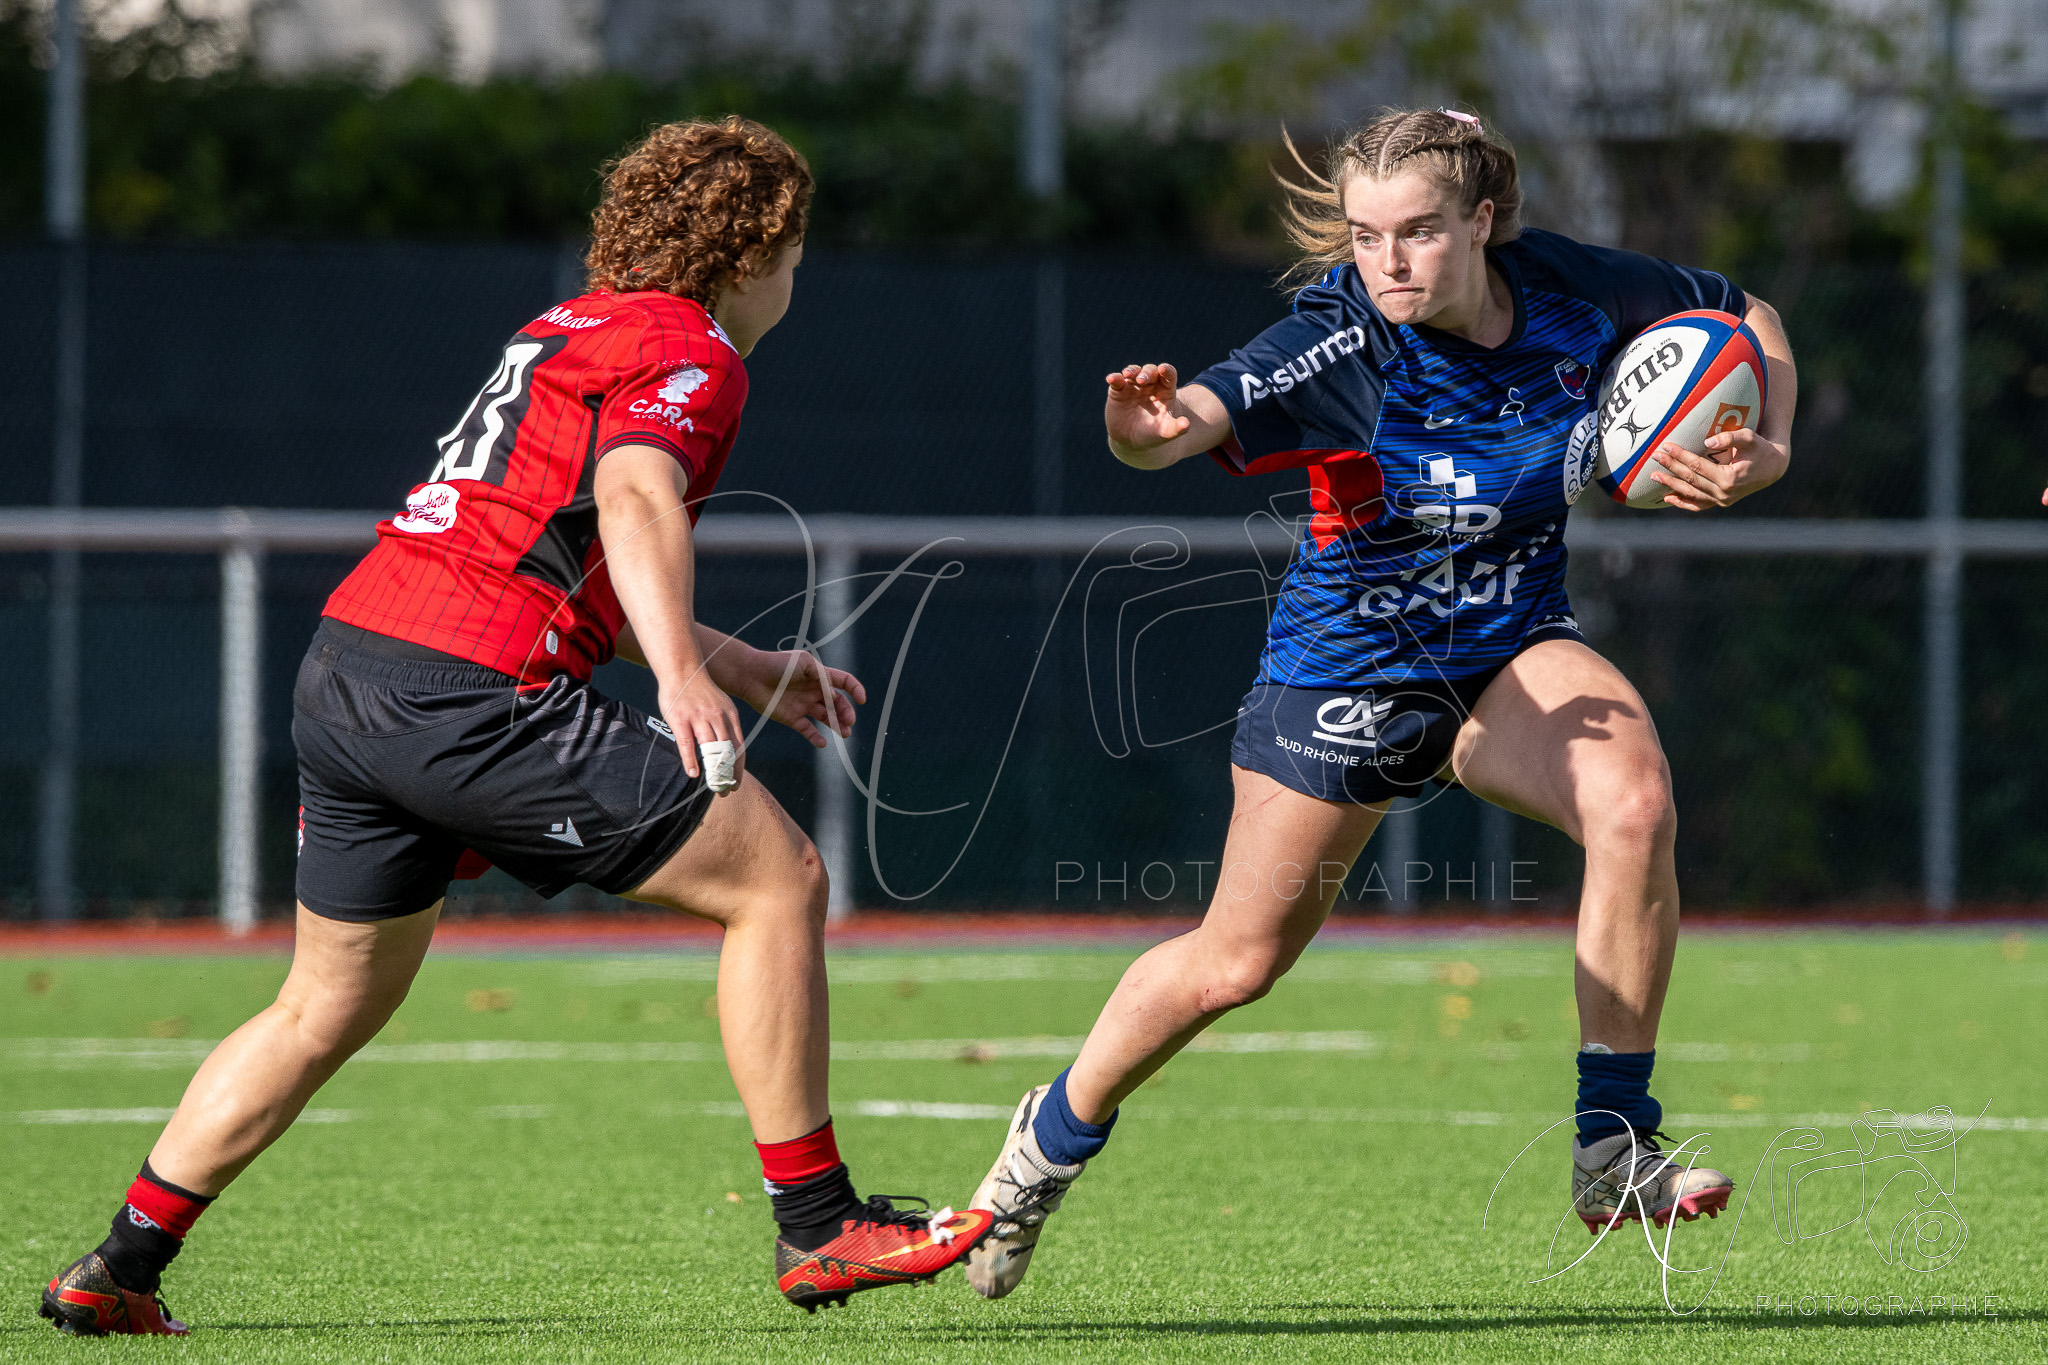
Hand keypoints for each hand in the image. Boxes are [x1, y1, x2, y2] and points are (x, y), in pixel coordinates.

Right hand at [659, 668, 745, 787]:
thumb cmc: (700, 691)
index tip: (737, 783)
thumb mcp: (721, 705)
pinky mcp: (681, 719)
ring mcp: (699, 718)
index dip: (739, 768)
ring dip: (713, 772)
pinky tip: (692, 773)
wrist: (682, 669)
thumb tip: (728, 749)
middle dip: (728, 775)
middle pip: (727, 753)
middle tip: (726, 791)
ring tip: (712, 787)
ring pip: (710, 750)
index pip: (739, 747)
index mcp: (730, 716)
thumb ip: (725, 725)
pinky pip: (687, 744)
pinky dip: (691, 761)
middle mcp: (718, 718)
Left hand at [735, 648, 864, 747]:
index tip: (861, 700)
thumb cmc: (777, 665)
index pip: (844, 682)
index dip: (855, 690)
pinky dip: (815, 737)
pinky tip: (823, 743)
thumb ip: (822, 677)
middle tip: (849, 721)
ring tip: (845, 734)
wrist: (751, 676)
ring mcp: (803, 705)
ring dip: (837, 725)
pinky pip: (807, 730)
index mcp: (819, 676)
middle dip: (846, 712)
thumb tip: (835, 696)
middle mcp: (814, 691)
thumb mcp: (804, 663)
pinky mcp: (791, 718)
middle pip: (838, 703)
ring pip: (826, 718)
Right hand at [1105, 363, 1191, 452]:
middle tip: (1141, 381)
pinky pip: (1117, 380)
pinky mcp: (1118, 390)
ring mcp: (1134, 386)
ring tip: (1127, 375)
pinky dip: (1114, 378)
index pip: (1169, 375)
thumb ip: (1176, 428)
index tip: (1163, 369)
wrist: (1131, 442)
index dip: (1167, 370)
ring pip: (1134, 371)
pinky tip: (1111, 379)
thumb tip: (1187, 424)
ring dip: (1131, 371)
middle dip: (1147, 373)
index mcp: (1165, 390)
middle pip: (1151, 370)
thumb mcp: (1165, 432)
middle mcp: (1150, 384)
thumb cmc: (1153, 434)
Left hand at [1649, 427, 1788, 510]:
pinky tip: (1668, 498)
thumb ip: (1730, 437)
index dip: (1680, 456)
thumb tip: (1707, 443)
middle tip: (1654, 455)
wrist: (1773, 468)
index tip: (1665, 446)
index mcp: (1730, 478)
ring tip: (1653, 475)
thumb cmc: (1760, 449)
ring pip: (1691, 493)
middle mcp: (1724, 493)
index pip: (1697, 466)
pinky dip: (1683, 502)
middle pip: (1690, 479)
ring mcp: (1722, 501)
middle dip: (1671, 467)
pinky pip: (1698, 505)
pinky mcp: (1720, 503)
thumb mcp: (1750, 438)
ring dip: (1671, 485)